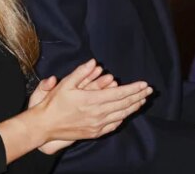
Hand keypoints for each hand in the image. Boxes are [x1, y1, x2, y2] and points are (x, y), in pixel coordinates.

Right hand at [29, 60, 151, 148]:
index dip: (133, 89)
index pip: (119, 94)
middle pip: (124, 104)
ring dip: (133, 107)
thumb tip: (94, 62)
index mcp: (92, 100)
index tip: (144, 84)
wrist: (45, 125)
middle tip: (149, 90)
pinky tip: (127, 113)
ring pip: (121, 115)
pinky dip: (123, 117)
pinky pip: (113, 125)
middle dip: (138, 96)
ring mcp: (97, 125)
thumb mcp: (65, 84)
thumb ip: (81, 72)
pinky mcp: (94, 132)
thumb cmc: (54, 103)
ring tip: (143, 100)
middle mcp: (97, 114)